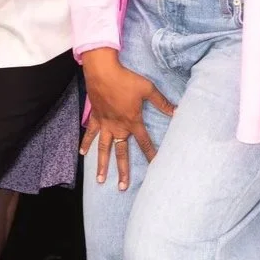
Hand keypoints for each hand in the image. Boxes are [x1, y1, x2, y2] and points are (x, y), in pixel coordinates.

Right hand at [80, 49, 175, 189]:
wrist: (103, 72)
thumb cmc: (126, 79)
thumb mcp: (148, 89)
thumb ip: (161, 102)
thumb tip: (177, 110)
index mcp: (132, 121)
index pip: (144, 142)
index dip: (151, 154)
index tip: (155, 167)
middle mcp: (118, 127)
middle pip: (121, 153)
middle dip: (122, 170)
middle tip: (122, 187)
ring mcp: (105, 123)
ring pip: (103, 148)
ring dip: (102, 164)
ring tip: (100, 179)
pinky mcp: (95, 117)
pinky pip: (90, 133)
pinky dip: (86, 143)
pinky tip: (82, 153)